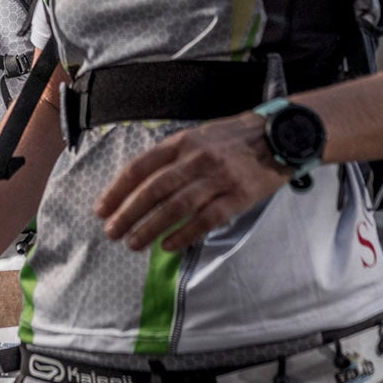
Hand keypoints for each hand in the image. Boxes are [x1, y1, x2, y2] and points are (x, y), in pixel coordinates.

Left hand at [95, 113, 286, 253]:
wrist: (280, 135)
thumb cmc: (233, 139)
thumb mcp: (199, 136)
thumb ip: (172, 157)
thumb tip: (140, 185)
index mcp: (183, 141)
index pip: (142, 166)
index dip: (118, 189)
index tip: (102, 209)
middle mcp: (197, 158)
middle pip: (154, 189)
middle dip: (128, 213)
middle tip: (111, 232)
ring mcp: (218, 178)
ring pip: (177, 206)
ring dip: (150, 227)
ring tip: (133, 244)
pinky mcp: (238, 196)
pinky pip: (206, 219)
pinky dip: (184, 234)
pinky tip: (168, 246)